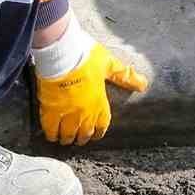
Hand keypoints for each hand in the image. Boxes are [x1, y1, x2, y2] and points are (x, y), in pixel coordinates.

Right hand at [31, 17, 148, 144]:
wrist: (61, 55)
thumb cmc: (86, 57)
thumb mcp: (109, 63)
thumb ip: (125, 76)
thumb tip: (144, 84)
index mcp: (99, 103)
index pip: (102, 125)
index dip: (99, 131)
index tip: (96, 134)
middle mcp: (85, 113)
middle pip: (84, 134)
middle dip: (82, 137)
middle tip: (79, 138)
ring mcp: (67, 114)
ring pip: (68, 135)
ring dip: (67, 138)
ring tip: (65, 139)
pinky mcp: (50, 111)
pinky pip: (51, 130)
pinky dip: (52, 135)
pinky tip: (51, 135)